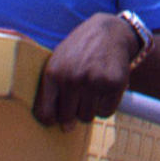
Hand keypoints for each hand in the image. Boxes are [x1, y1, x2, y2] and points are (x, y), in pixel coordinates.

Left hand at [34, 13, 135, 129]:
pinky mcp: (113, 84)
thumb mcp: (58, 61)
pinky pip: (106, 112)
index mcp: (53, 74)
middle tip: (80, 97)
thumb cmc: (81, 50)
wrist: (109, 32)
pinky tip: (105, 90)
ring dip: (90, 109)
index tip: (57, 118)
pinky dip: (106, 105)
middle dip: (73, 112)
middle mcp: (72, 79)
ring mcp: (93, 82)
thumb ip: (54, 91)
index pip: (46, 114)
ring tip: (93, 90)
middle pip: (68, 118)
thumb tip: (66, 128)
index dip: (52, 120)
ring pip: (87, 117)